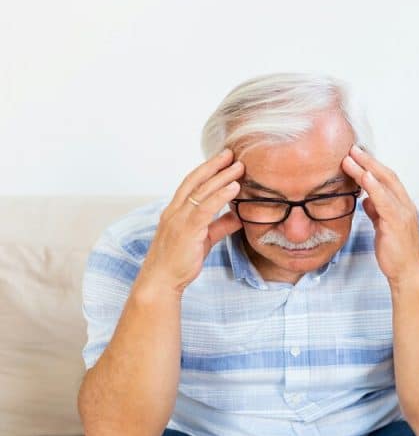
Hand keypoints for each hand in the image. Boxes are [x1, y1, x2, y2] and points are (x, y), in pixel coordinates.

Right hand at [140, 148, 243, 292]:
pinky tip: (234, 187)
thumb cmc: (179, 261)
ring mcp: (179, 219)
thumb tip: (237, 217)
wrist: (161, 281)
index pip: (191, 184)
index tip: (223, 159)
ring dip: (222, 177)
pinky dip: (221, 195)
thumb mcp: (204, 239)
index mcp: (175, 211)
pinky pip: (205, 208)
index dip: (207, 170)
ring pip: (202, 191)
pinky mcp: (187, 230)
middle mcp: (175, 211)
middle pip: (196, 181)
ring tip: (239, 167)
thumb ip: (219, 226)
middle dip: (214, 166)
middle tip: (232, 154)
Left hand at [341, 145, 418, 283]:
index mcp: (402, 205)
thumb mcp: (384, 227)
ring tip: (349, 158)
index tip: (356, 154)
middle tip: (351, 148)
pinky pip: (384, 200)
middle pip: (387, 175)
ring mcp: (403, 212)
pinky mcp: (397, 222)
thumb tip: (365, 199)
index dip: (372, 165)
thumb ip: (377, 211)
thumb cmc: (396, 252)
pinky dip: (373, 186)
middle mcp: (405, 204)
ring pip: (385, 184)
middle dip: (369, 160)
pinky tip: (362, 177)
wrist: (408, 273)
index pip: (388, 178)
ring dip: (366, 168)